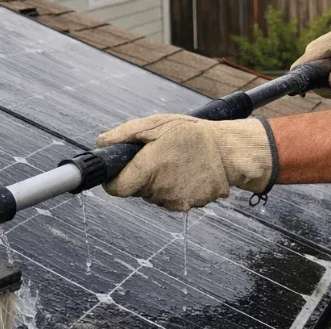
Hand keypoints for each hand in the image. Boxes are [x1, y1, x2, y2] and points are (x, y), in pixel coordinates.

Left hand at [95, 115, 274, 211]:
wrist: (230, 152)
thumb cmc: (193, 134)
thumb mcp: (156, 124)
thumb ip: (124, 135)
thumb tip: (101, 143)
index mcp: (148, 169)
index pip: (116, 188)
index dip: (113, 180)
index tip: (118, 170)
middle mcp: (159, 190)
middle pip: (136, 190)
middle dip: (140, 175)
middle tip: (156, 155)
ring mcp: (174, 201)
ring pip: (153, 195)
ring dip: (158, 182)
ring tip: (176, 161)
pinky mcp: (188, 206)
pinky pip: (171, 199)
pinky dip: (174, 187)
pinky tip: (187, 172)